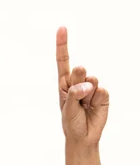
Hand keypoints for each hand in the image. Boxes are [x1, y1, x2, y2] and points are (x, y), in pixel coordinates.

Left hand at [57, 27, 108, 147]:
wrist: (83, 137)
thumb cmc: (71, 122)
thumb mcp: (67, 108)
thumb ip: (74, 93)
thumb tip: (88, 83)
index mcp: (64, 83)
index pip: (63, 61)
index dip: (62, 44)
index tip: (62, 28)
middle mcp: (78, 82)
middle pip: (79, 70)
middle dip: (78, 81)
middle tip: (77, 97)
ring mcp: (91, 87)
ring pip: (92, 80)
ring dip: (88, 95)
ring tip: (84, 106)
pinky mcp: (103, 94)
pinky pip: (102, 90)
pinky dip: (97, 100)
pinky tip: (93, 108)